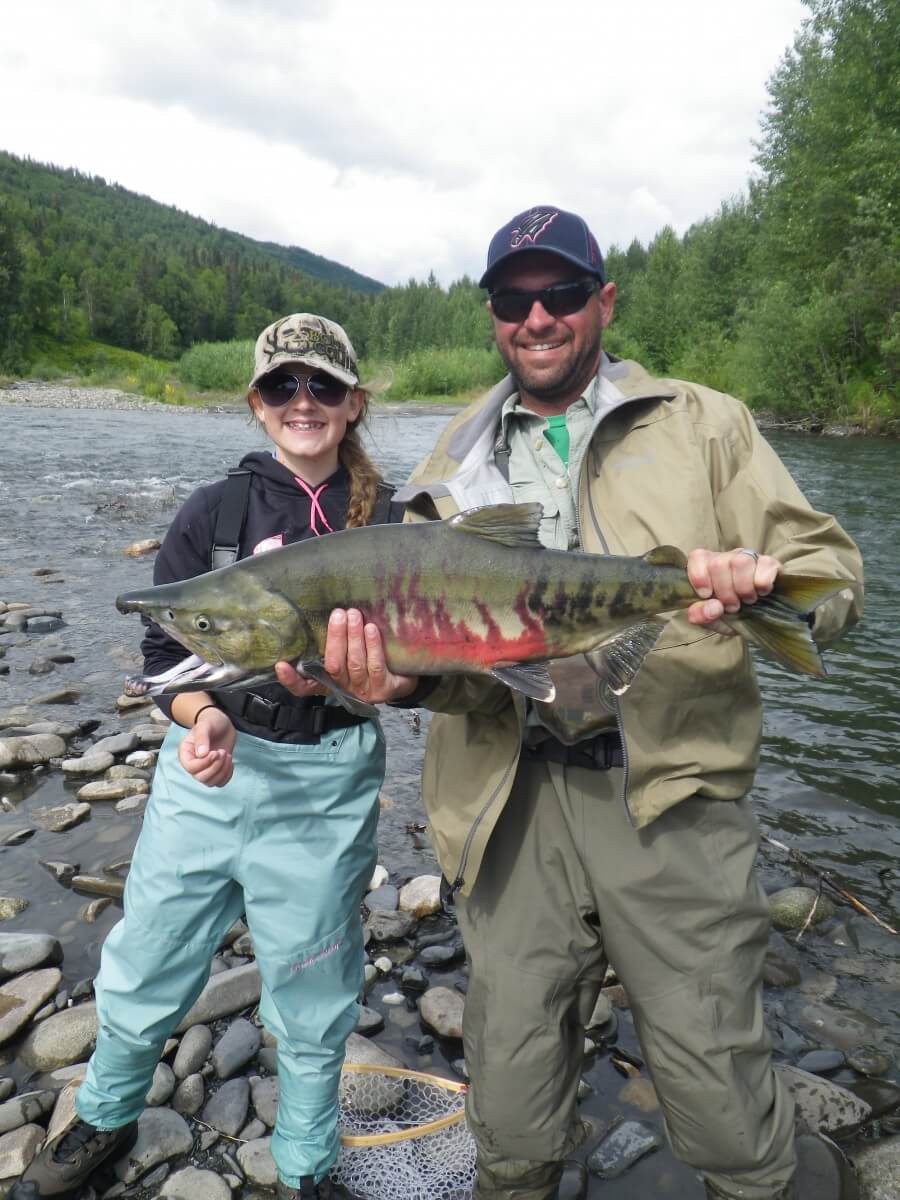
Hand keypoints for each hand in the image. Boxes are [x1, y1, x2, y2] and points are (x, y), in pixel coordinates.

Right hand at [178, 708, 235, 786]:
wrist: (221, 724)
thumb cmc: (211, 722)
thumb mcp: (205, 725)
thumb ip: (202, 738)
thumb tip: (201, 755)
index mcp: (185, 753)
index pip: (191, 767)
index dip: (205, 763)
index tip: (216, 752)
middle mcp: (193, 763)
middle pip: (201, 778)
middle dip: (216, 767)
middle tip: (223, 752)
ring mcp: (204, 769)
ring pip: (211, 782)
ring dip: (223, 771)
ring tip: (227, 755)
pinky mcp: (215, 771)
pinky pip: (220, 782)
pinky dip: (227, 775)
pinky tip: (229, 761)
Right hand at [280, 608, 416, 704]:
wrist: (401, 679)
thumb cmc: (368, 661)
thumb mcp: (346, 655)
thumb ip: (334, 644)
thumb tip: (327, 613)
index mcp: (328, 682)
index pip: (304, 688)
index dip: (291, 679)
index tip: (281, 664)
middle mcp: (343, 689)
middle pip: (333, 666)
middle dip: (335, 638)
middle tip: (338, 614)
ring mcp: (363, 691)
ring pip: (355, 664)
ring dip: (353, 637)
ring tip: (354, 615)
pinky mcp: (383, 689)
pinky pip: (376, 666)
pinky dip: (372, 646)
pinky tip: (371, 629)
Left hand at [686, 547, 781, 634]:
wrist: (757, 623)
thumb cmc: (728, 616)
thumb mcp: (709, 619)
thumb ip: (700, 615)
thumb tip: (714, 607)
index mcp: (707, 566)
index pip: (697, 557)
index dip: (699, 577)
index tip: (707, 595)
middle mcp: (727, 557)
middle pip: (718, 564)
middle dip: (724, 592)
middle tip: (731, 606)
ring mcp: (749, 557)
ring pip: (741, 562)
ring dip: (743, 588)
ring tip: (747, 601)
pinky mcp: (770, 563)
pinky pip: (766, 565)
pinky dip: (763, 584)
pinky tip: (762, 593)